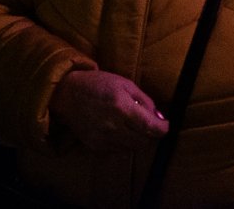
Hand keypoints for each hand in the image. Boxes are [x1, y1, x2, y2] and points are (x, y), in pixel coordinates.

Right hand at [48, 70, 168, 149]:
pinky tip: (119, 130)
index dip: (163, 129)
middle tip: (150, 125)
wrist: (68, 94)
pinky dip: (124, 143)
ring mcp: (103, 138)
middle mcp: (113, 126)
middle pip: (144, 142)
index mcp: (122, 108)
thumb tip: (159, 117)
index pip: (151, 128)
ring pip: (132, 148)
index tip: (165, 125)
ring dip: (138, 139)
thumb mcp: (125, 84)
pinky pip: (118, 150)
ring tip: (133, 126)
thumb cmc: (98, 84)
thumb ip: (145, 101)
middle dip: (151, 135)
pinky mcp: (95, 146)